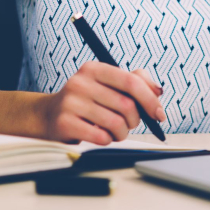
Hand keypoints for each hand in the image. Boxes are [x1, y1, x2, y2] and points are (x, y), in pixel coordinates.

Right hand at [39, 62, 166, 144]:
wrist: (50, 115)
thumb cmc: (88, 101)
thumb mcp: (109, 84)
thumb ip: (136, 81)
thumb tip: (158, 91)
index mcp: (94, 68)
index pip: (131, 82)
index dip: (150, 100)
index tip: (159, 115)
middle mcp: (80, 82)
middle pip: (126, 105)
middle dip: (134, 121)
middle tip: (128, 124)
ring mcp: (70, 102)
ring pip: (116, 124)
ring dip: (121, 133)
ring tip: (113, 131)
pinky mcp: (64, 123)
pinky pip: (101, 137)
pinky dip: (107, 141)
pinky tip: (99, 135)